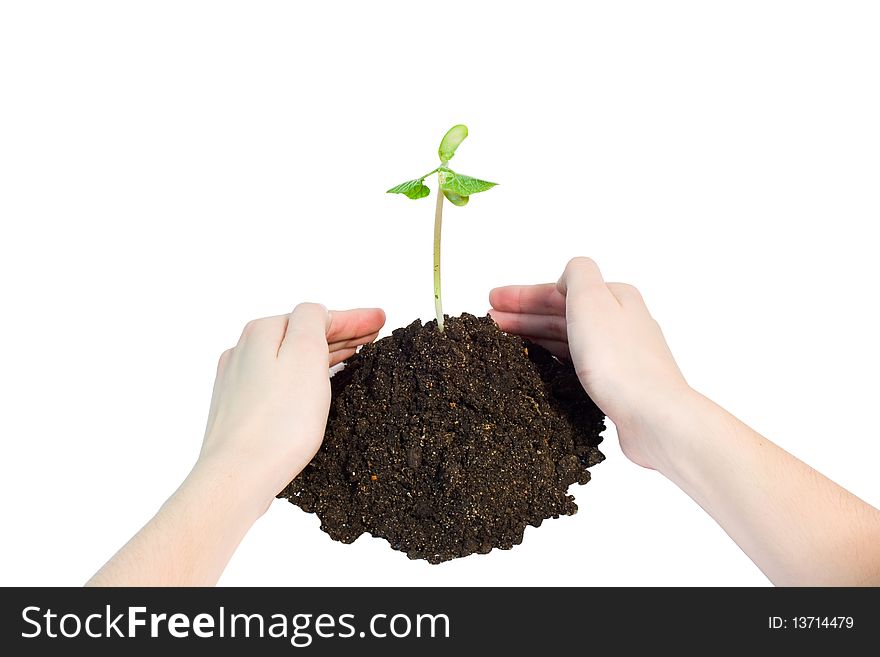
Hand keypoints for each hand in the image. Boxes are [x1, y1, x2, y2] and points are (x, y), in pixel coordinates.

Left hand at [199, 303, 385, 510]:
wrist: (239, 475)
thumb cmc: (278, 423)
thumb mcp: (306, 355)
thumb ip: (312, 321)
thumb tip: (315, 313)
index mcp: (262, 332)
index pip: (316, 315)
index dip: (353, 318)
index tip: (379, 320)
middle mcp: (243, 351)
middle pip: (301, 333)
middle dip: (340, 333)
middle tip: (373, 335)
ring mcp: (238, 380)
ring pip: (289, 357)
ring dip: (323, 353)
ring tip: (352, 356)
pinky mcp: (239, 408)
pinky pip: (278, 380)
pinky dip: (303, 375)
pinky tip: (316, 384)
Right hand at [489, 257, 691, 469]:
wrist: (653, 416)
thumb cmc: (620, 360)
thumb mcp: (592, 299)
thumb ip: (577, 274)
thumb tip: (566, 277)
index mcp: (616, 297)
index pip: (560, 290)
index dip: (523, 295)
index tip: (492, 300)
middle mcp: (620, 323)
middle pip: (562, 313)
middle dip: (523, 314)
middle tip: (490, 321)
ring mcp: (619, 355)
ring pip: (567, 338)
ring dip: (534, 335)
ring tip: (504, 342)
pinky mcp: (616, 384)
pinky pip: (576, 363)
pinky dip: (552, 358)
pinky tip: (537, 366)